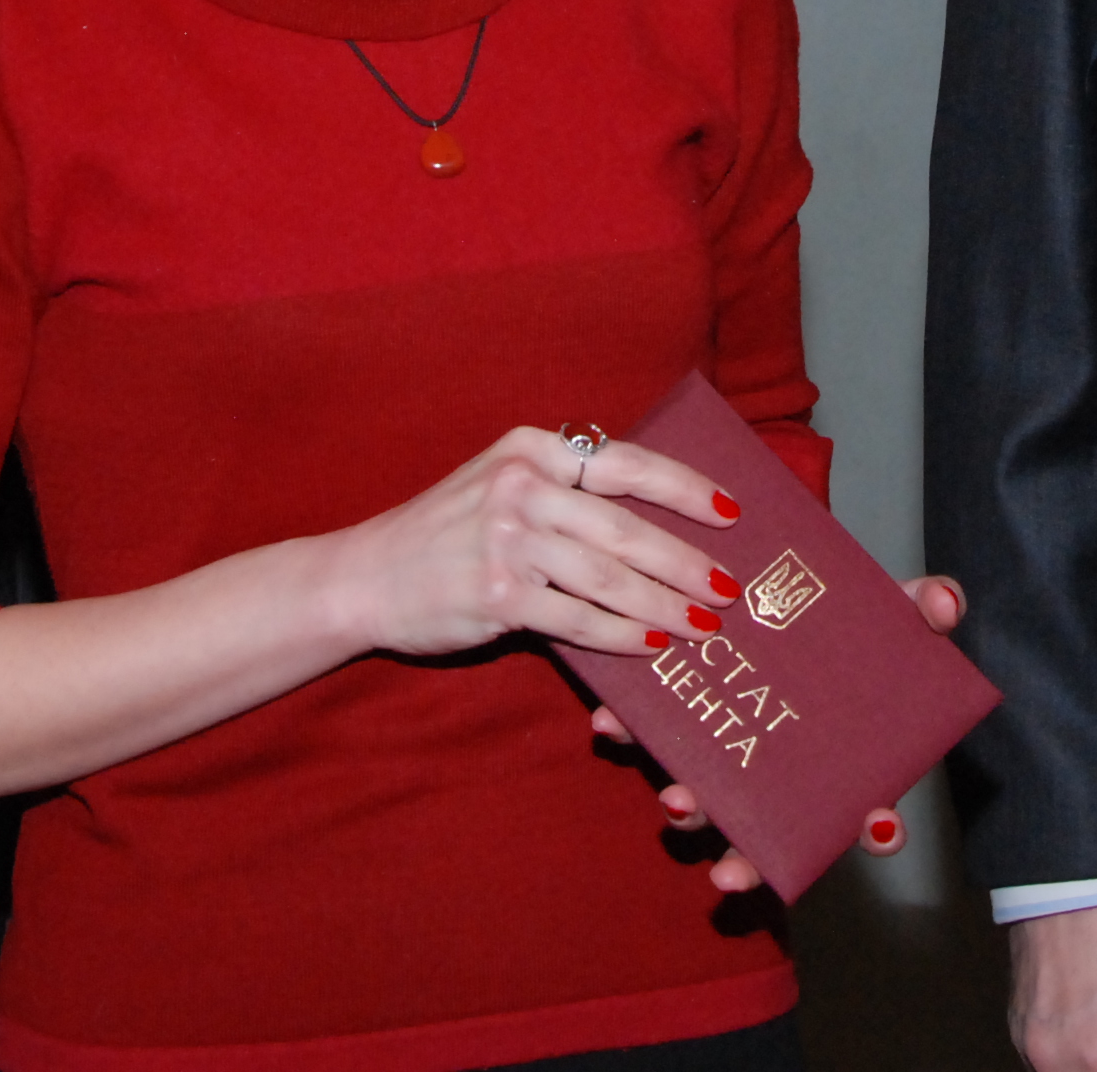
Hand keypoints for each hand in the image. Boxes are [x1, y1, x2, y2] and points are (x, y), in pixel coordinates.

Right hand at [324, 425, 734, 661]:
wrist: (365, 576)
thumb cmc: (446, 533)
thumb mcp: (500, 485)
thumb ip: (564, 491)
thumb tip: (654, 521)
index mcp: (530, 448)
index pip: (626, 463)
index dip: (685, 489)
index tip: (731, 513)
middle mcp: (520, 485)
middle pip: (626, 527)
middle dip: (686, 563)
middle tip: (728, 590)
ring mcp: (506, 539)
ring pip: (609, 577)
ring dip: (664, 607)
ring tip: (703, 628)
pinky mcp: (497, 593)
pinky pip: (577, 618)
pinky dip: (621, 636)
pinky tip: (652, 648)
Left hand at [604, 575, 964, 893]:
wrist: (774, 578)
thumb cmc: (844, 617)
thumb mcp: (888, 607)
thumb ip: (922, 605)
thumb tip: (947, 603)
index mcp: (845, 756)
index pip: (872, 812)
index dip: (878, 830)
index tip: (878, 826)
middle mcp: (786, 771)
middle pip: (774, 834)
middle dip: (750, 860)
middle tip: (732, 870)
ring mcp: (729, 752)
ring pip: (709, 802)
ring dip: (690, 809)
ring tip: (676, 799)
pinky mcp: (680, 721)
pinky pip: (650, 738)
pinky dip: (629, 735)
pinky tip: (611, 723)